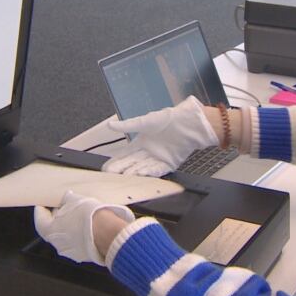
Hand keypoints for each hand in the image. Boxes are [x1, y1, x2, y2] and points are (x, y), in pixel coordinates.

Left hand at [33, 191, 134, 265]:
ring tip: (81, 215)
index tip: (45, 203)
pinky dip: (81, 235)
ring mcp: (70, 251)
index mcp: (48, 230)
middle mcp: (56, 244)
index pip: (39, 217)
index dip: (42, 207)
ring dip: (71, 227)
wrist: (108, 233)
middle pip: (53, 227)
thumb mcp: (75, 199)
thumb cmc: (89, 217)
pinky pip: (79, 242)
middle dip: (59, 217)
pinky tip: (89, 226)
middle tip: (66, 206)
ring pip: (66, 236)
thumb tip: (67, 198)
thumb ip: (67, 199)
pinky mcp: (83, 255)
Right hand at [103, 96, 218, 175]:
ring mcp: (159, 158)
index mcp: (142, 142)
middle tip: (110, 176)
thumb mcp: (145, 122)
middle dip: (122, 169)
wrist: (189, 122)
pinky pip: (158, 170)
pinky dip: (150, 172)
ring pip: (143, 167)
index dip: (116, 161)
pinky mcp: (170, 163)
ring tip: (125, 176)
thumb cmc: (168, 119)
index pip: (125, 154)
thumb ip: (128, 125)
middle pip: (132, 163)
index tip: (105, 168)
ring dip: (135, 172)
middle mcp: (149, 152)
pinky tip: (141, 174)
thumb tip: (109, 125)